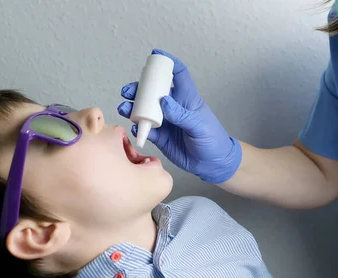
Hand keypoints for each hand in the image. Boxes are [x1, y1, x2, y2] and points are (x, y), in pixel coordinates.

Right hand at [117, 48, 241, 183]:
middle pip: (153, 92)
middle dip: (138, 89)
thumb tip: (163, 102)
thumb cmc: (213, 140)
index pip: (177, 74)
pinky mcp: (161, 137)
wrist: (212, 164)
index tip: (155, 54)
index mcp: (186, 99)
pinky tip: (136, 128)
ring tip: (124, 109)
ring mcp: (166, 122)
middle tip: (127, 92)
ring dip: (133, 108)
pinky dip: (139, 127)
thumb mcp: (199, 126)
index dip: (167, 62)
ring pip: (145, 110)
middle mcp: (173, 107)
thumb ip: (181, 115)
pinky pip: (146, 129)